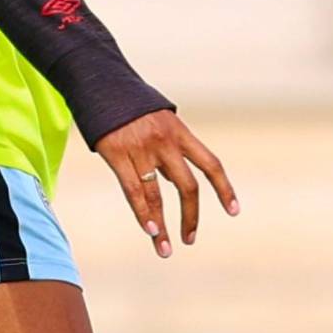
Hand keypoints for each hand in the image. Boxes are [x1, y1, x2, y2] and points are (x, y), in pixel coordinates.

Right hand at [96, 110, 237, 257]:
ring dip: (162, 226)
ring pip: (157, 195)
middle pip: (187, 186)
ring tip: (165, 250)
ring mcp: (140, 148)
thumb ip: (171, 145)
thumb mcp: (161, 118)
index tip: (234, 211)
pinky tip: (150, 230)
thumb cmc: (130, 104)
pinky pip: (132, 190)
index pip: (211, 164)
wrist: (99, 82)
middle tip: (191, 239)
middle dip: (191, 216)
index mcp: (180, 132)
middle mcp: (165, 142)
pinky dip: (143, 213)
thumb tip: (176, 177)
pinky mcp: (116, 153)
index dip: (224, 188)